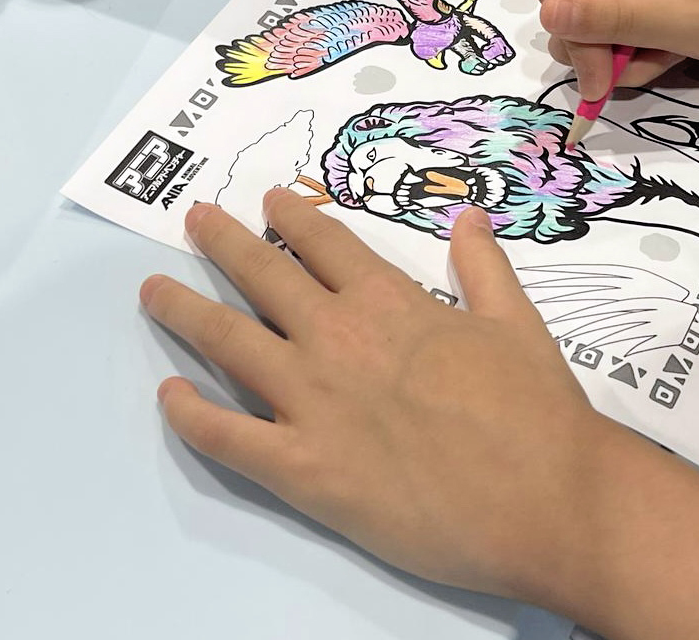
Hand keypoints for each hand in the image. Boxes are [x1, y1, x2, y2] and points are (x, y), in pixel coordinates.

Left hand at [141, 192, 611, 601]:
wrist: (546, 497)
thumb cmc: (536, 407)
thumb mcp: (516, 319)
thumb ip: (482, 264)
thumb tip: (468, 215)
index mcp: (390, 300)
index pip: (324, 242)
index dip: (291, 217)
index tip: (267, 202)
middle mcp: (339, 339)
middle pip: (263, 276)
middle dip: (223, 242)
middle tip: (194, 219)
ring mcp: (314, 403)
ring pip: (229, 342)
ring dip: (185, 311)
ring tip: (153, 289)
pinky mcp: (304, 470)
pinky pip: (228, 437)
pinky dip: (191, 416)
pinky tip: (168, 395)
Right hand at [533, 0, 698, 99]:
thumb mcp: (691, 17)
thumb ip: (617, 16)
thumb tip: (548, 13)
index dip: (577, 35)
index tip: (613, 73)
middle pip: (568, 9)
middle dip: (602, 50)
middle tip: (652, 64)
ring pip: (590, 29)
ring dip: (625, 58)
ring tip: (673, 56)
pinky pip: (618, 36)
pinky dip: (641, 57)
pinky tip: (677, 56)